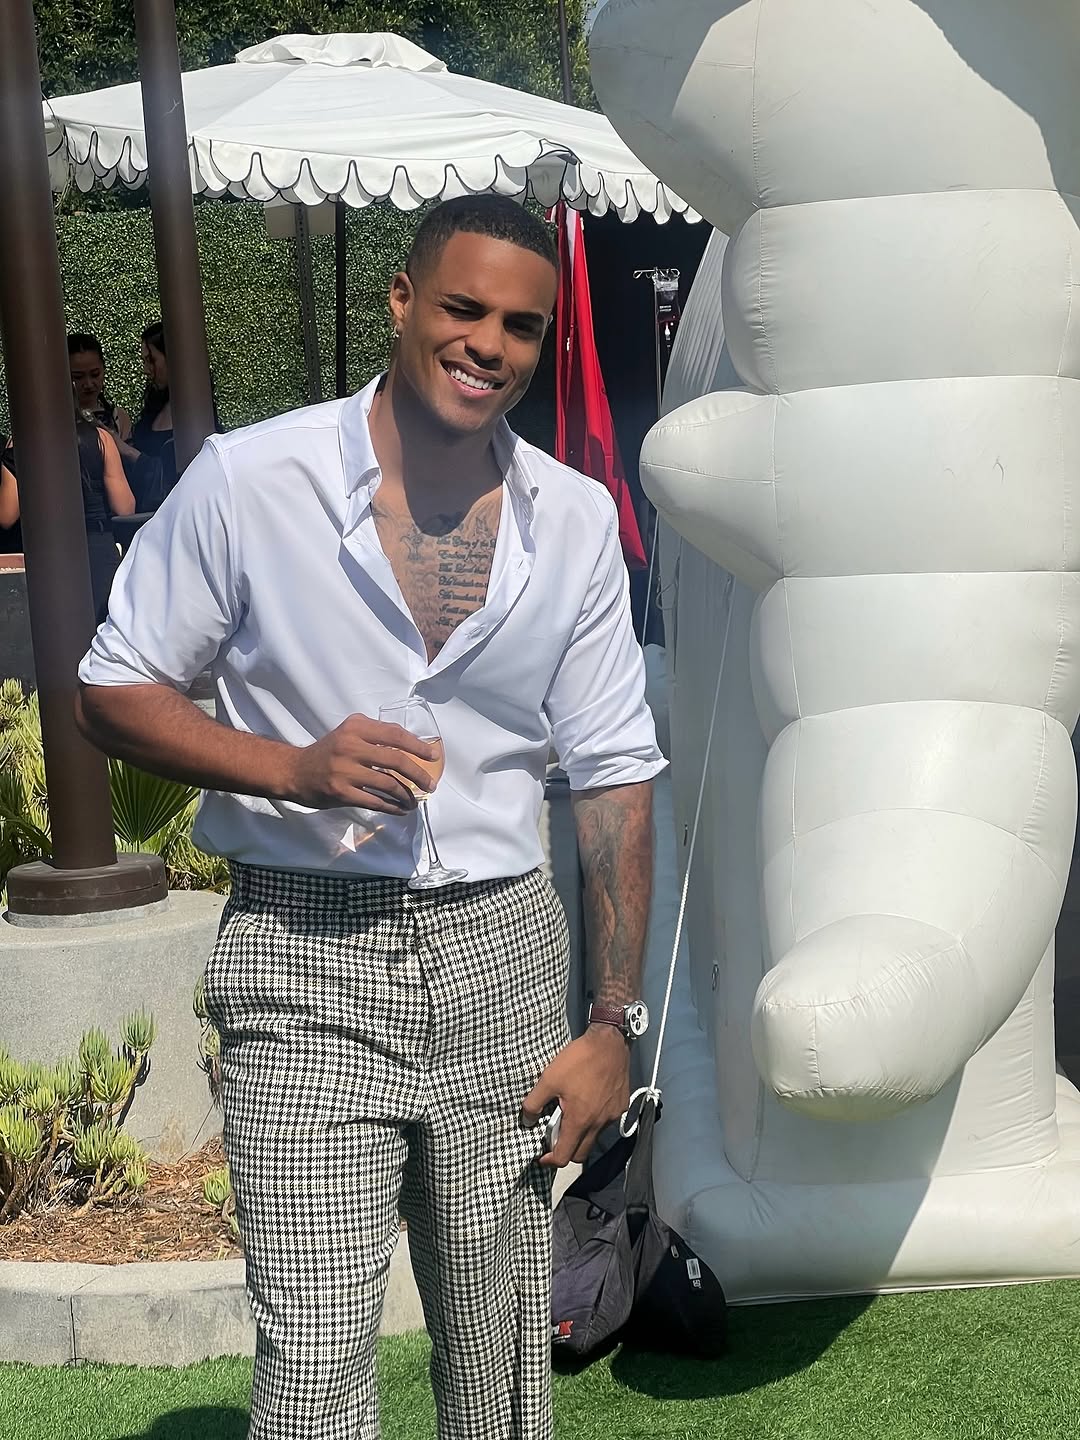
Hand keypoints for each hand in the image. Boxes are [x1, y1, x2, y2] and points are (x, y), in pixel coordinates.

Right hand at [283, 713, 437, 813]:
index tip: (433, 756)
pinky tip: (401, 809)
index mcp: (356, 727)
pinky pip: (375, 801)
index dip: (418, 746)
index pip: (395, 735)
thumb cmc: (329, 751)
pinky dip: (392, 807)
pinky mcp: (341, 792)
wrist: (296, 771)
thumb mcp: (349, 733)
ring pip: (388, 784)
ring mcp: (345, 771)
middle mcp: (350, 746)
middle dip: (419, 774)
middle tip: (430, 784)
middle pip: (396, 760)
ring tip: (415, 801)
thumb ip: (376, 734)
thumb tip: (412, 744)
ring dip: (407, 795)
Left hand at [521, 1025, 629, 1168]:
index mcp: (580, 1121)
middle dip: (566, 1151)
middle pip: (581, 1154)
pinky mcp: (621, 1106)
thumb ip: (534, 1103)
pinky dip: (594, 1120)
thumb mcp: (549, 1078)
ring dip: (581, 1135)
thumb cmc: (579, 1060)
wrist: (609, 1042)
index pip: (564, 1157)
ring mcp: (612, 1116)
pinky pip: (606, 1122)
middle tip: (555, 1135)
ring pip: (594, 1138)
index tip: (542, 1156)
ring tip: (571, 1115)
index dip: (550, 1161)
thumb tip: (528, 1120)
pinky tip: (588, 1102)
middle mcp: (598, 1124)